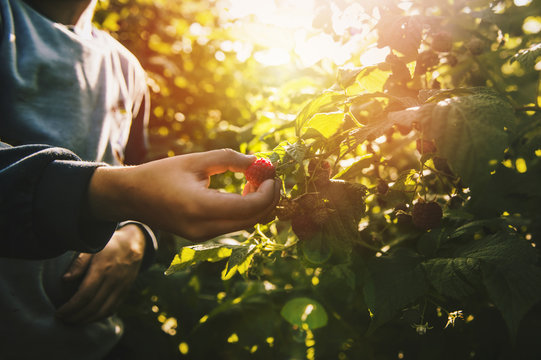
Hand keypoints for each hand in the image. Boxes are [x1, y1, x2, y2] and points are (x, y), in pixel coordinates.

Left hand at [55, 224, 144, 323]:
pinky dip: (98, 317)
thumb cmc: (109, 245)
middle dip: (76, 317)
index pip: (85, 295)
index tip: (59, 313)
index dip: (70, 307)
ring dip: (86, 320)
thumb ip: (79, 263)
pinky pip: (111, 309)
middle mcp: (113, 281)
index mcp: (102, 269)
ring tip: (73, 321)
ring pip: (103, 312)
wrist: (134, 244)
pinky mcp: (125, 292)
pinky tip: (88, 317)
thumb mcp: (93, 248)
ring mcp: (121, 288)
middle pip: (93, 306)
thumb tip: (65, 279)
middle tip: (63, 319)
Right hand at [88, 149, 280, 239]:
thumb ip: (230, 160)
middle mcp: (204, 228)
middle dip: (269, 200)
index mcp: (200, 208)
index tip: (271, 174)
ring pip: (245, 225)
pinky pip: (233, 225)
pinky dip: (245, 210)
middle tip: (271, 178)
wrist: (131, 197)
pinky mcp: (202, 236)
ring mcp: (203, 236)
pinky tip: (244, 192)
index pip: (249, 207)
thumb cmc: (161, 174)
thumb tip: (260, 162)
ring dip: (258, 205)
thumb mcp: (196, 160)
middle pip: (252, 220)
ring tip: (256, 181)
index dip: (267, 192)